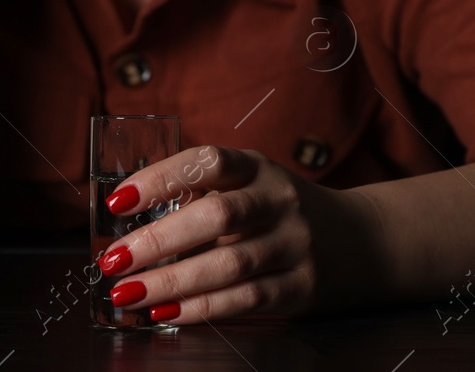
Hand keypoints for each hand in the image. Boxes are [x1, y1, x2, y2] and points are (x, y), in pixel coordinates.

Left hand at [94, 145, 379, 324]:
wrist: (361, 239)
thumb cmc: (279, 210)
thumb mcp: (250, 184)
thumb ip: (202, 195)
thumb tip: (128, 223)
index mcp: (258, 167)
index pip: (209, 161)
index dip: (161, 178)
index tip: (117, 200)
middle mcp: (279, 200)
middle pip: (217, 216)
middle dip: (158, 240)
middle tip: (113, 260)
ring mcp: (294, 243)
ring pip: (229, 265)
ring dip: (172, 282)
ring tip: (128, 294)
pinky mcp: (302, 286)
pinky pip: (246, 300)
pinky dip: (202, 309)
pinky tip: (167, 313)